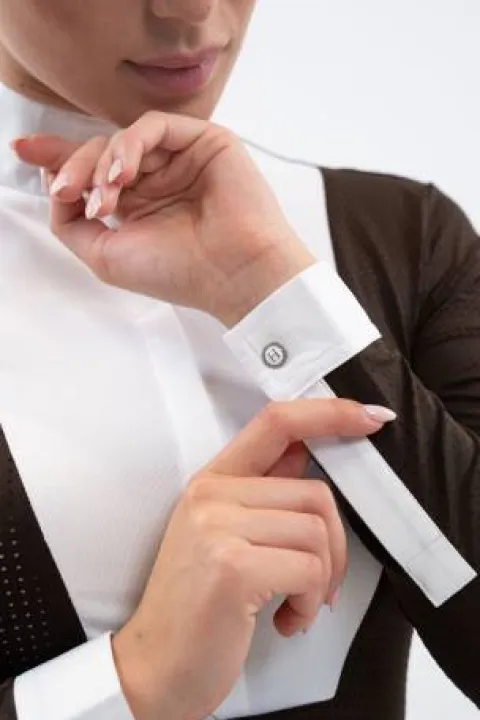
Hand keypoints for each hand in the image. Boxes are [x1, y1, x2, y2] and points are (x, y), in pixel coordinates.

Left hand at [13, 112, 314, 325]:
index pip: (94, 173)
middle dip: (73, 167)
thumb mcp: (106, 256)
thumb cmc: (180, 273)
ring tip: (104, 198)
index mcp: (139, 206)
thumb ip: (70, 224)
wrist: (233, 275)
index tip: (24, 152)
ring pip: (122, 139)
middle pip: (100, 152)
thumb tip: (55, 189)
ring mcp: (180, 159)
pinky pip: (153, 126)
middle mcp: (158, 180)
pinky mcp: (203, 141)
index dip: (60, 160)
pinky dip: (130, 146)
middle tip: (64, 191)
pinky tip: (123, 175)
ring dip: (101, 164)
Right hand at [112, 398, 390, 719]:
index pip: (276, 423)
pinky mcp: (233, 565)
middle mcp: (212, 495)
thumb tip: (308, 454)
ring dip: (321, 581)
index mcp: (212, 482)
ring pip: (318, 533)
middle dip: (334, 547)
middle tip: (319, 584)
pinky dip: (310, 604)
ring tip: (294, 606)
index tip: (369, 417)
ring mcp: (218, 527)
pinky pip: (310, 570)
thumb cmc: (196, 608)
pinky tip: (285, 621)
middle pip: (316, 494)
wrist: (154, 668)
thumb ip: (264, 494)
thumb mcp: (222, 536)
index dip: (328, 414)